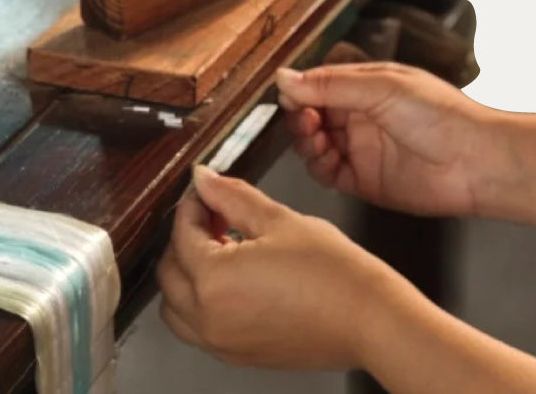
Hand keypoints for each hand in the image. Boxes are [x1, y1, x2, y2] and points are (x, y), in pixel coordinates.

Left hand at [157, 164, 394, 369]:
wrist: (366, 317)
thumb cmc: (330, 269)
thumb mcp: (277, 219)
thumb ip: (232, 197)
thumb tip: (202, 178)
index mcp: (213, 279)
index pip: (182, 232)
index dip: (193, 204)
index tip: (208, 190)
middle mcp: (206, 317)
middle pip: (169, 271)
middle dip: (185, 238)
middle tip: (215, 215)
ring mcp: (219, 342)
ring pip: (175, 307)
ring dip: (186, 274)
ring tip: (223, 249)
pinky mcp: (237, 356)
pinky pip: (197, 329)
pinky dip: (200, 303)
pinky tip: (234, 279)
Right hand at [276, 61, 495, 216]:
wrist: (475, 161)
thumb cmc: (442, 114)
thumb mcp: (381, 87)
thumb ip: (331, 85)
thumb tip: (285, 77)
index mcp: (367, 85)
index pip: (320, 84)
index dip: (301, 90)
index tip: (287, 96)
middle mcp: (362, 115)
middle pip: (313, 114)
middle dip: (300, 116)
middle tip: (303, 119)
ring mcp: (363, 148)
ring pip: (316, 144)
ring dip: (307, 141)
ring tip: (315, 137)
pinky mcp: (365, 180)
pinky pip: (328, 173)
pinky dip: (318, 166)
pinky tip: (323, 157)